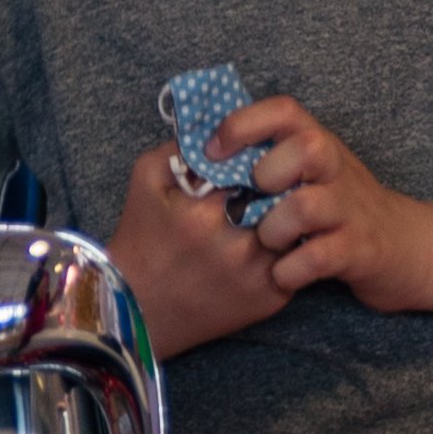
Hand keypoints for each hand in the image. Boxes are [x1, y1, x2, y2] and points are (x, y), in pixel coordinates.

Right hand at [109, 136, 290, 356]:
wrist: (136, 311)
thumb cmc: (140, 239)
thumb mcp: (148, 180)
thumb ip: (183, 145)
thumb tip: (224, 122)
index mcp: (203, 214)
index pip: (257, 167)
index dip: (259, 160)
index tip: (254, 159)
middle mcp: (236, 248)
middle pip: (282, 197)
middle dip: (278, 187)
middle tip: (267, 184)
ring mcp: (257, 277)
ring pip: (295, 227)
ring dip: (287, 216)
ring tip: (271, 209)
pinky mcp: (272, 299)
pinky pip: (296, 258)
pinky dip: (288, 247)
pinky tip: (269, 241)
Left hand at [220, 96, 432, 312]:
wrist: (407, 247)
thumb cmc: (338, 209)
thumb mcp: (310, 174)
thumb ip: (265, 161)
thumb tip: (194, 160)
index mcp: (320, 146)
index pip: (284, 111)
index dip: (243, 125)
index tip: (212, 153)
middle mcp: (338, 171)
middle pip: (307, 148)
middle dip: (268, 175)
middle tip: (252, 202)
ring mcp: (352, 210)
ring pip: (307, 206)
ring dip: (273, 230)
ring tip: (267, 244)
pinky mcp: (360, 250)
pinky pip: (317, 257)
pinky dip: (289, 271)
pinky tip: (282, 274)